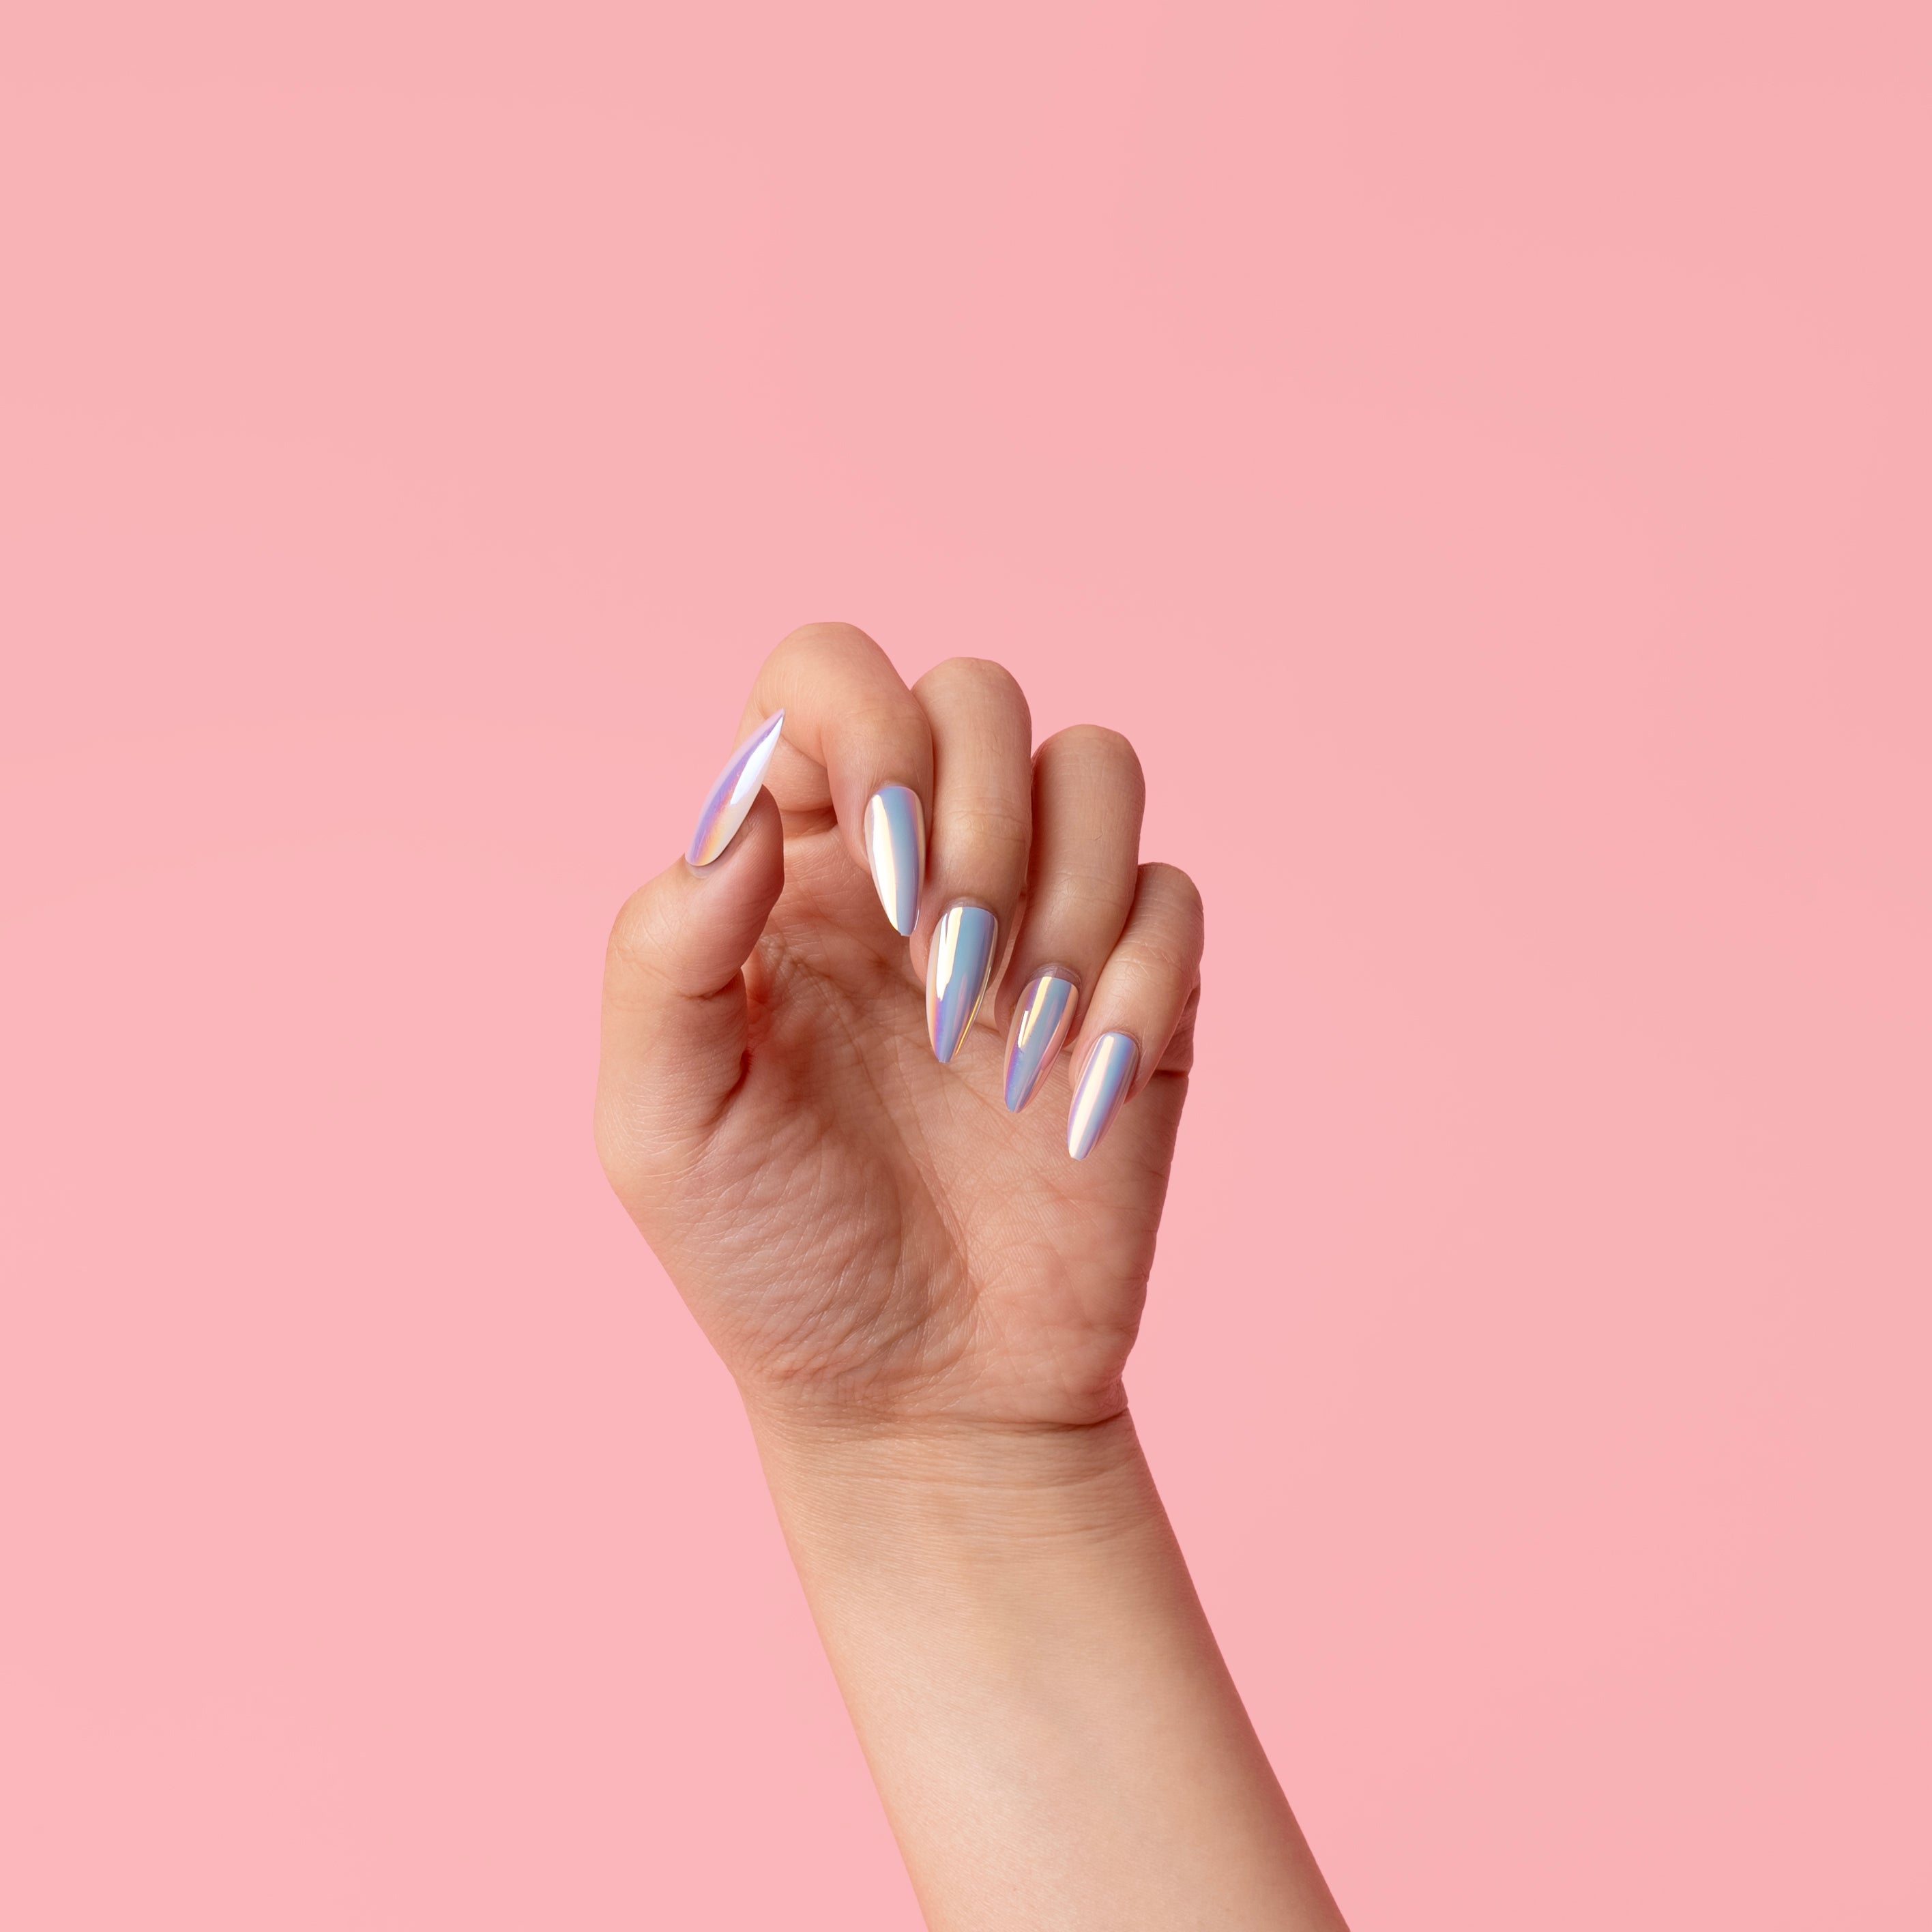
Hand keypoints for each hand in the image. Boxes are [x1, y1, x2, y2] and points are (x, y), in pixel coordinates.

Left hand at [595, 623, 1203, 1432]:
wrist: (921, 1398)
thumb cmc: (774, 1260)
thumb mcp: (665, 1124)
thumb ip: (667, 953)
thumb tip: (740, 798)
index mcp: (794, 872)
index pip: (826, 679)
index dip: (864, 725)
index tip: (874, 878)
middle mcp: (918, 867)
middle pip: (980, 695)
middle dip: (974, 816)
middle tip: (937, 970)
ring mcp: (1037, 924)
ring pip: (1097, 765)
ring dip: (1065, 887)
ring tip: (1010, 1031)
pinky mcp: (1140, 992)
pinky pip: (1177, 895)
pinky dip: (1140, 978)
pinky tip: (1078, 1088)